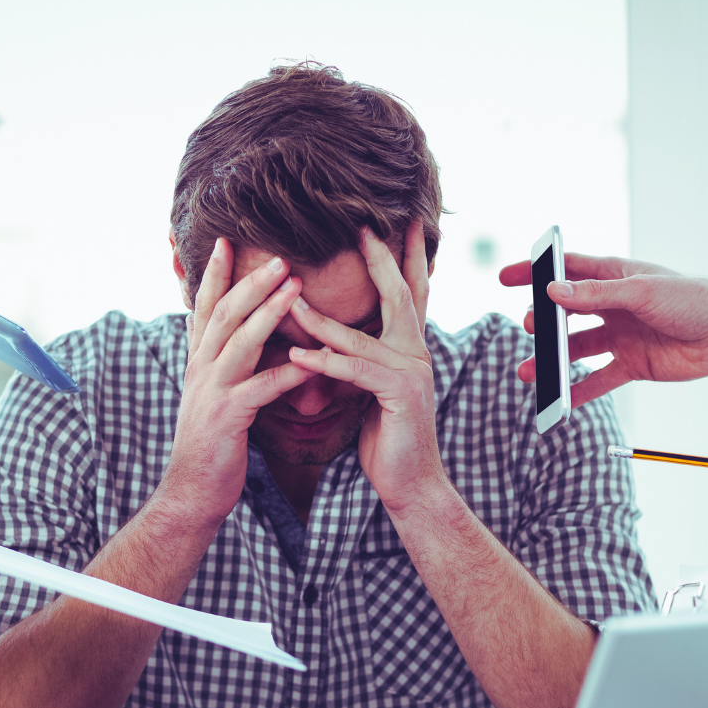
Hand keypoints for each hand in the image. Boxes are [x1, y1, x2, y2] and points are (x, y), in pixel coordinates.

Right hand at [164, 239, 312, 522]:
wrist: (191, 492)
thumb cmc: (211, 446)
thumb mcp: (214, 398)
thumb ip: (225, 368)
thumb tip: (241, 343)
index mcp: (199, 363)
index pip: (205, 309)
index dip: (215, 275)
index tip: (227, 241)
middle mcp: (201, 371)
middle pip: (224, 315)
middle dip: (250, 281)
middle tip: (280, 255)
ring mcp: (211, 393)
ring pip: (240, 342)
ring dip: (268, 312)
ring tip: (296, 287)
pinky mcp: (227, 418)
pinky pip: (261, 389)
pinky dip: (287, 373)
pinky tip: (312, 361)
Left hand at [286, 223, 444, 513]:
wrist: (409, 483)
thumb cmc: (387, 439)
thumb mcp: (372, 391)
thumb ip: (361, 361)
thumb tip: (336, 340)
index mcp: (410, 350)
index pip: (408, 294)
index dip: (402, 258)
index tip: (392, 224)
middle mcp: (416, 354)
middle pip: (400, 296)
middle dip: (381, 259)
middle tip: (363, 226)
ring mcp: (412, 373)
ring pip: (361, 336)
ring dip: (322, 318)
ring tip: (290, 299)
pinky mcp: (399, 396)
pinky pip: (355, 371)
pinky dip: (324, 361)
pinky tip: (297, 354)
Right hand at [499, 253, 707, 409]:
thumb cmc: (695, 300)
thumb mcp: (641, 292)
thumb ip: (595, 294)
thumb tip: (552, 292)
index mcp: (615, 277)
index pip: (566, 271)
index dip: (535, 273)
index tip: (505, 277)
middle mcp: (613, 306)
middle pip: (565, 314)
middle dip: (541, 322)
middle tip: (529, 328)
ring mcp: (621, 336)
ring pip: (576, 350)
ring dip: (551, 361)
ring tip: (528, 372)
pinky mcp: (631, 365)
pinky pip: (598, 380)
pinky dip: (577, 392)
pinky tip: (559, 402)